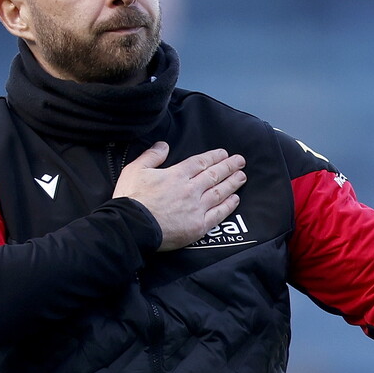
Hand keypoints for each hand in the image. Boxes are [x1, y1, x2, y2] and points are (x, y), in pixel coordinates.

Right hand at [114, 142, 246, 249]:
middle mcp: (190, 189)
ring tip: (242, 176)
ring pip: (220, 192)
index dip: (214, 156)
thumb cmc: (131, 199)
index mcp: (176, 175)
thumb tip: (163, 145)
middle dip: (229, 166)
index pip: (200, 162)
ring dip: (232, 183)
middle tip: (240, 161)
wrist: (133, 227)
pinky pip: (218, 214)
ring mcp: (196, 208)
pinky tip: (235, 200)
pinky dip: (228, 205)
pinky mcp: (198, 226)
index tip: (224, 153)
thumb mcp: (135, 170)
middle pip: (214, 175)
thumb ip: (151, 156)